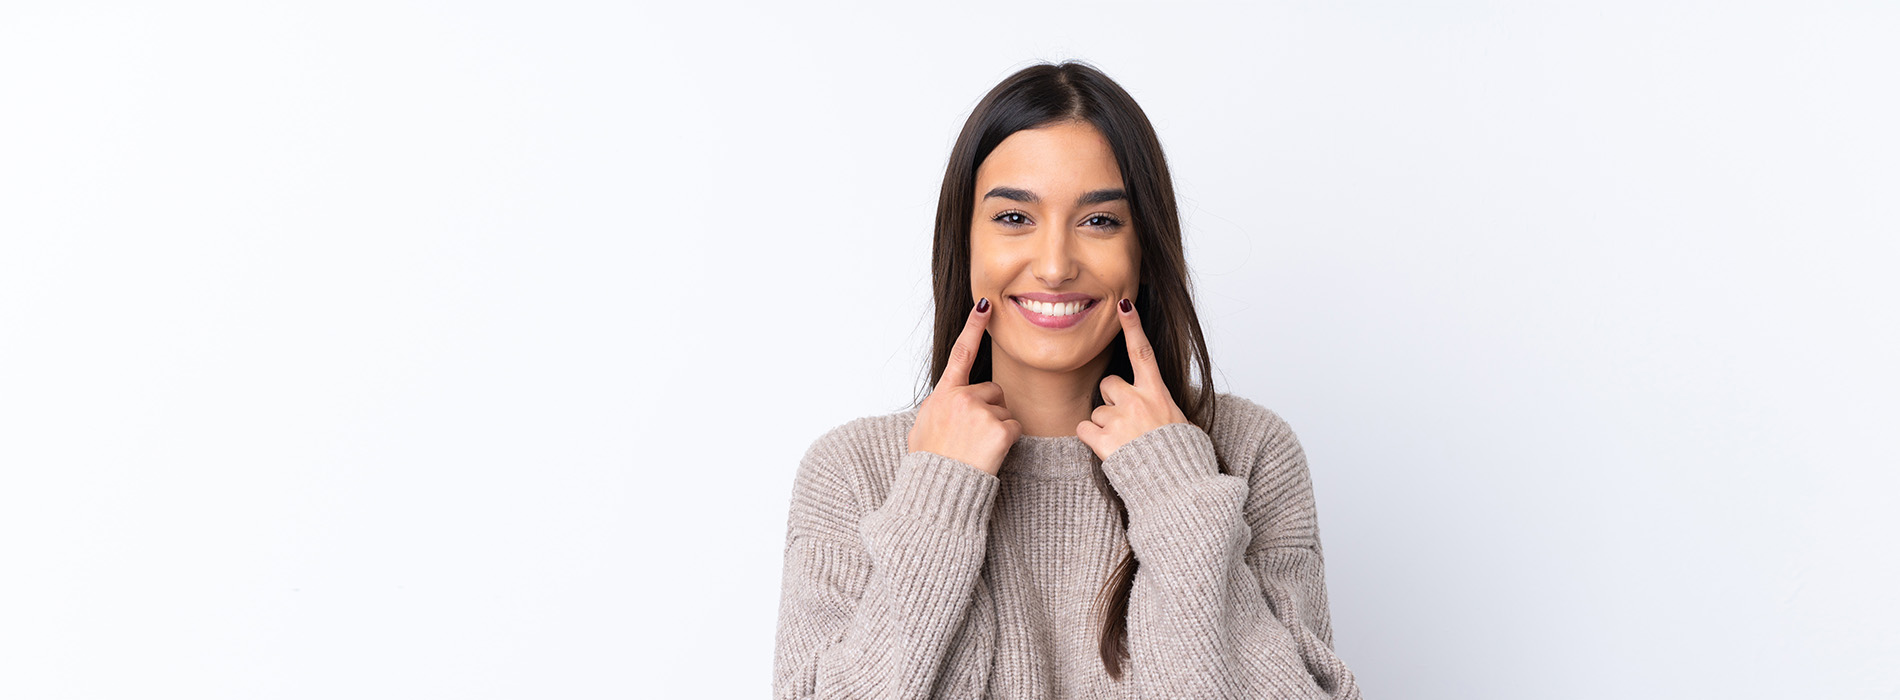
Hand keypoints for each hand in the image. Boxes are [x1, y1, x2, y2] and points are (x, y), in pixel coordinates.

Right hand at [907, 297, 1021, 476]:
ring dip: (997, 428)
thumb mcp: (922, 429)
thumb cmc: (929, 465)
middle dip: (989, 410)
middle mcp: (960, 397)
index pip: (960, 353)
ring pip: (1004, 410)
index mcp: (942, 395)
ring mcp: (980, 412)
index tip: (985, 303)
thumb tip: (943, 408)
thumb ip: (937, 410)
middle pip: (992, 391)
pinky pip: (1013, 429)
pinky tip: (988, 455)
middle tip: (972, 437)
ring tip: (977, 448)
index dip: (973, 326)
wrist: (936, 491)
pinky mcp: (998, 428)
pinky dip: (1006, 443)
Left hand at [1076, 297, 1189, 460]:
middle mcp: (1137, 400)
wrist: (1178, 488)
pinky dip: (1091, 440)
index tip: (1123, 304)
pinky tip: (1109, 450)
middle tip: (1127, 424)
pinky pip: (1083, 429)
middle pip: (1108, 385)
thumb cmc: (1183, 458)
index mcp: (1158, 393)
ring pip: (1096, 411)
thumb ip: (1165, 410)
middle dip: (1111, 401)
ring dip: (1104, 426)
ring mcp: (1120, 419)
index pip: (1142, 352)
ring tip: (1125, 444)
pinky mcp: (1104, 439)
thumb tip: (1161, 411)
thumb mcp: (1182, 425)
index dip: (1132, 327)